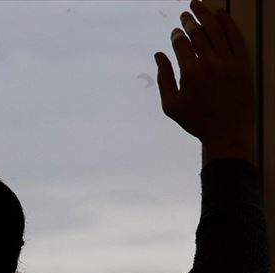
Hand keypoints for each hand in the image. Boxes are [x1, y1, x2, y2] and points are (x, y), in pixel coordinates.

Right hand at [155, 0, 255, 161]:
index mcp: (191, 74)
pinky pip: (236, 38)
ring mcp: (229, 62)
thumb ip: (163, 78)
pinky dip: (228, 24)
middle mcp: (211, 64)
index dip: (177, 35)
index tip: (175, 31)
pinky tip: (221, 14)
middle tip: (185, 12)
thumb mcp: (171, 105)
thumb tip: (158, 55)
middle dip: (190, 20)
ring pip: (218, 31)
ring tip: (199, 6)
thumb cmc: (196, 121)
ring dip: (207, 16)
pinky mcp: (243, 63)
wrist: (228, 131)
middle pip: (200, 34)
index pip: (182, 45)